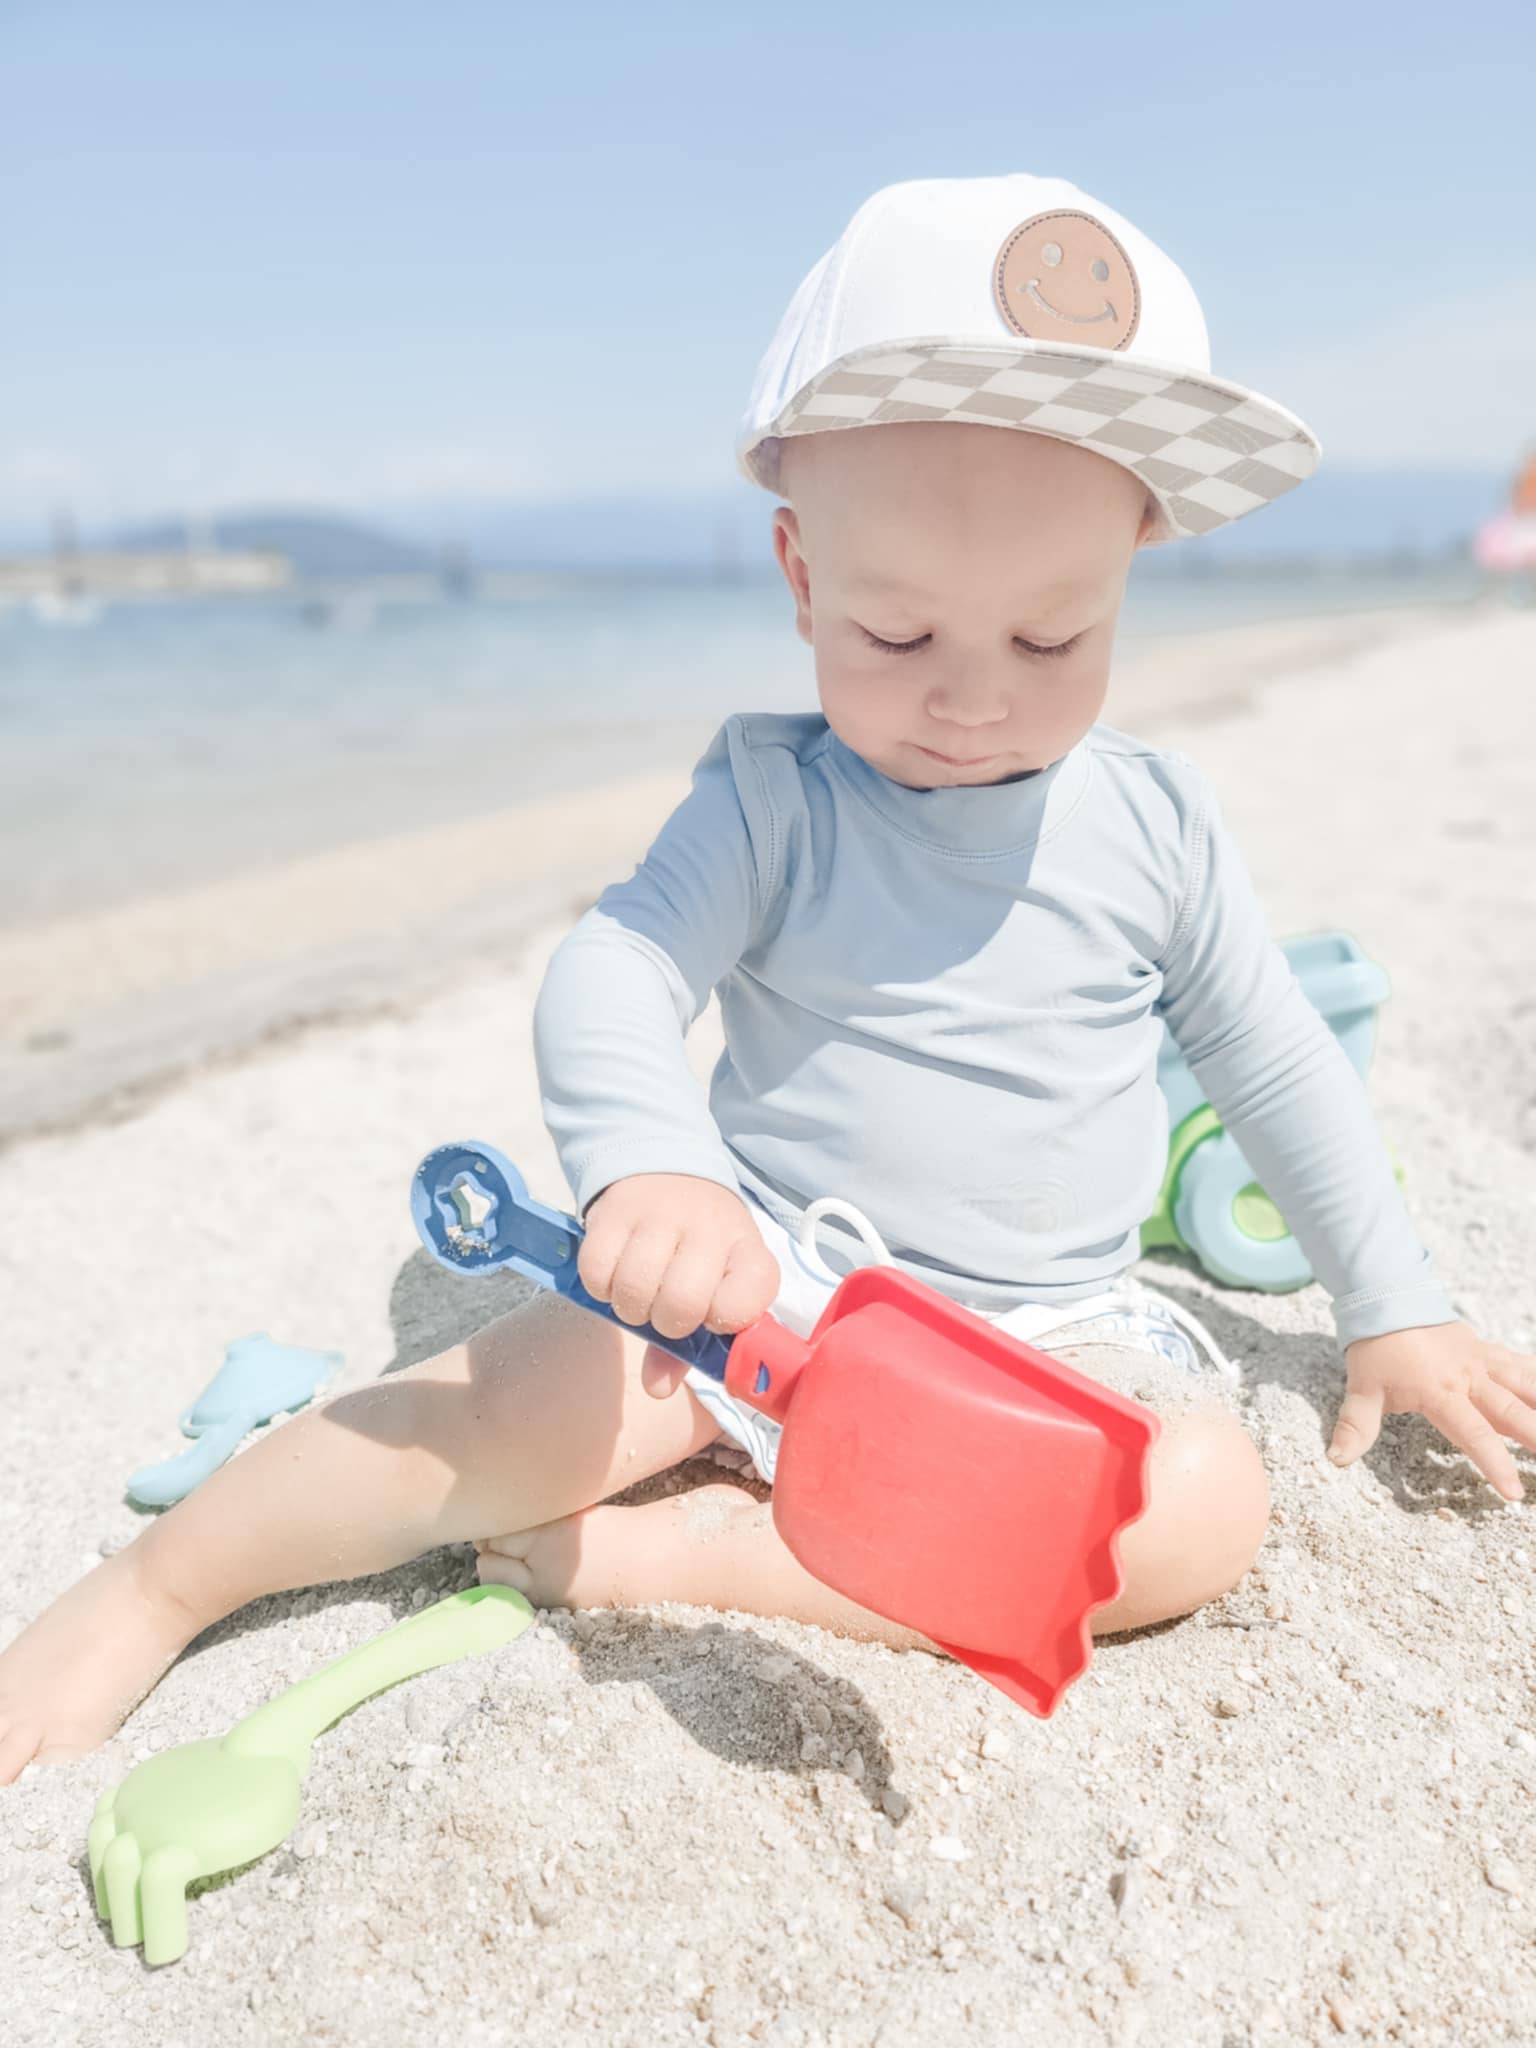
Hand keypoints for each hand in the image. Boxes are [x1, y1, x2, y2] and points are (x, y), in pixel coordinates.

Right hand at [579, 1173, 780, 1398]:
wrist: (667, 1169)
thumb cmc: (698, 1246)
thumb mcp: (714, 1286)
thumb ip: (689, 1348)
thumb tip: (657, 1389)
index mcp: (747, 1252)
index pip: (745, 1301)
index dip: (723, 1319)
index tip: (712, 1315)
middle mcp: (708, 1228)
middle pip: (683, 1302)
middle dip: (668, 1321)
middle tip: (665, 1309)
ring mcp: (660, 1215)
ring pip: (636, 1288)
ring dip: (631, 1307)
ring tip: (639, 1293)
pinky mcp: (615, 1211)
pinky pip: (597, 1271)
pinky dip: (600, 1286)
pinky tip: (615, 1274)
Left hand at [1330, 1321, 1535, 1502]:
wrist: (1387, 1298)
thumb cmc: (1376, 1347)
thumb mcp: (1362, 1388)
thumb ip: (1356, 1426)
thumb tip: (1336, 1459)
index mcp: (1442, 1393)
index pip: (1474, 1434)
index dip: (1494, 1464)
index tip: (1514, 1493)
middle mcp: (1471, 1379)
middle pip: (1515, 1414)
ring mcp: (1484, 1364)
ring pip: (1528, 1387)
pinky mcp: (1489, 1352)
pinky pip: (1524, 1366)